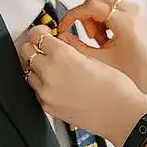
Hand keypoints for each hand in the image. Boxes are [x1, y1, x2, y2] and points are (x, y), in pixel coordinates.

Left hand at [20, 26, 146, 146]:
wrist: (121, 115)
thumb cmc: (115, 88)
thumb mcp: (94, 59)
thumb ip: (71, 50)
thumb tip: (59, 43)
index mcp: (62, 56)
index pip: (36, 36)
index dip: (40, 31)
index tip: (44, 32)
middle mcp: (49, 74)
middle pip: (26, 52)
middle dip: (34, 47)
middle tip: (45, 47)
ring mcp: (46, 93)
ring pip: (28, 72)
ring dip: (37, 66)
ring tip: (54, 67)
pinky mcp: (48, 107)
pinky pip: (36, 90)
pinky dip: (42, 84)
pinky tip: (58, 83)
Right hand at [56, 0, 146, 96]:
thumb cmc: (137, 70)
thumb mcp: (103, 59)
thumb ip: (78, 46)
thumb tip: (61, 37)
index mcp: (124, 21)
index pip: (90, 6)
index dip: (72, 16)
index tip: (63, 27)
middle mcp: (131, 10)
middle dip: (86, 14)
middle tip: (92, 36)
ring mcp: (134, 9)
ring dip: (95, 17)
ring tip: (102, 40)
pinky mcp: (135, 12)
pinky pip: (112, 6)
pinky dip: (104, 18)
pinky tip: (108, 38)